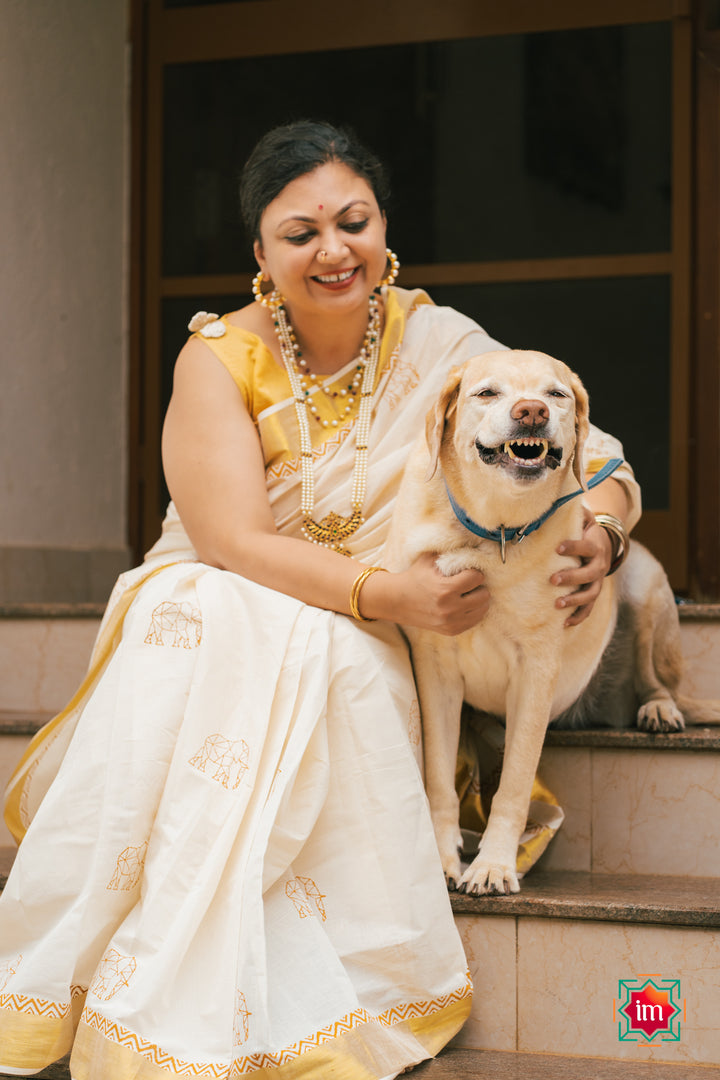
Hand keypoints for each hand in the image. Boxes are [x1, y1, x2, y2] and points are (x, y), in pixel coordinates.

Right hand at [386, 553, 488, 634]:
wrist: (397, 601)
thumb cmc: (415, 577)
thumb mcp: (429, 559)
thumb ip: (449, 552)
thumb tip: (472, 545)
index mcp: (445, 589)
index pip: (477, 578)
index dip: (474, 572)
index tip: (467, 572)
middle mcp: (450, 608)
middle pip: (484, 595)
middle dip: (478, 587)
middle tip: (469, 583)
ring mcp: (451, 622)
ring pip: (483, 609)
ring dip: (478, 600)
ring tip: (467, 594)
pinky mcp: (452, 631)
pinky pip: (475, 621)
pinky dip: (473, 611)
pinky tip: (464, 605)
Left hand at [551, 507, 612, 626]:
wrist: (604, 545)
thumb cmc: (585, 531)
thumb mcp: (583, 519)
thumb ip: (573, 513)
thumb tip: (554, 500)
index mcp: (595, 546)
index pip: (585, 547)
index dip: (573, 546)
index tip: (558, 547)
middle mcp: (599, 566)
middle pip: (588, 574)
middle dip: (571, 577)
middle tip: (552, 579)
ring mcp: (598, 581)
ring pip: (590, 594)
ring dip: (575, 600)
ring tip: (557, 604)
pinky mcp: (594, 593)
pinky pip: (589, 608)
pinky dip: (579, 616)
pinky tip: (565, 624)